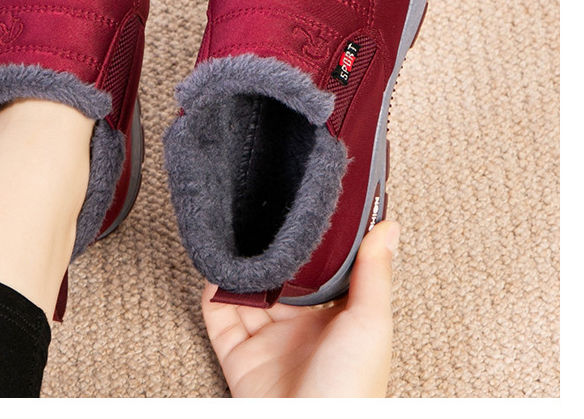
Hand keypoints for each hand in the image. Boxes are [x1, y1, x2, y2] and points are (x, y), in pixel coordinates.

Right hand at [202, 219, 399, 397]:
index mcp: (335, 321)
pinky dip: (213, 293)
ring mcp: (268, 343)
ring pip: (247, 296)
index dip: (309, 249)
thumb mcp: (371, 322)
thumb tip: (388, 225)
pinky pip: (219, 319)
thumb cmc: (353, 387)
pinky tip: (215, 269)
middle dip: (269, 256)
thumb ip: (373, 272)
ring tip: (233, 237)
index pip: (319, 274)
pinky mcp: (239, 357)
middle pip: (278, 283)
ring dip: (238, 270)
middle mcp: (300, 330)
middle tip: (260, 217)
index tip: (301, 214)